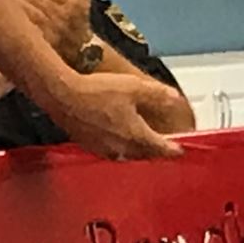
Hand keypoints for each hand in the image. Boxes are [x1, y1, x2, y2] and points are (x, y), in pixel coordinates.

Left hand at [8, 0, 93, 64]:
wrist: (81, 56)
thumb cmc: (76, 23)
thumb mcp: (82, 4)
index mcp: (74, 6)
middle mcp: (63, 19)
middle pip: (41, 2)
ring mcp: (52, 34)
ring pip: (32, 16)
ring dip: (17, 4)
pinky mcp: (41, 48)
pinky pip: (27, 33)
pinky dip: (16, 23)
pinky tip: (4, 17)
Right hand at [45, 71, 181, 159]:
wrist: (62, 96)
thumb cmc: (96, 92)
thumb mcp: (135, 87)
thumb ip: (158, 95)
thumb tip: (174, 98)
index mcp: (137, 137)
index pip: (162, 149)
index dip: (174, 149)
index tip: (181, 150)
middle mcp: (122, 149)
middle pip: (146, 154)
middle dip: (156, 150)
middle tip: (163, 145)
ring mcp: (105, 150)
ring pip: (128, 155)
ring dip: (137, 149)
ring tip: (142, 140)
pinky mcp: (90, 147)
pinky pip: (112, 151)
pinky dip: (120, 145)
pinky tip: (117, 134)